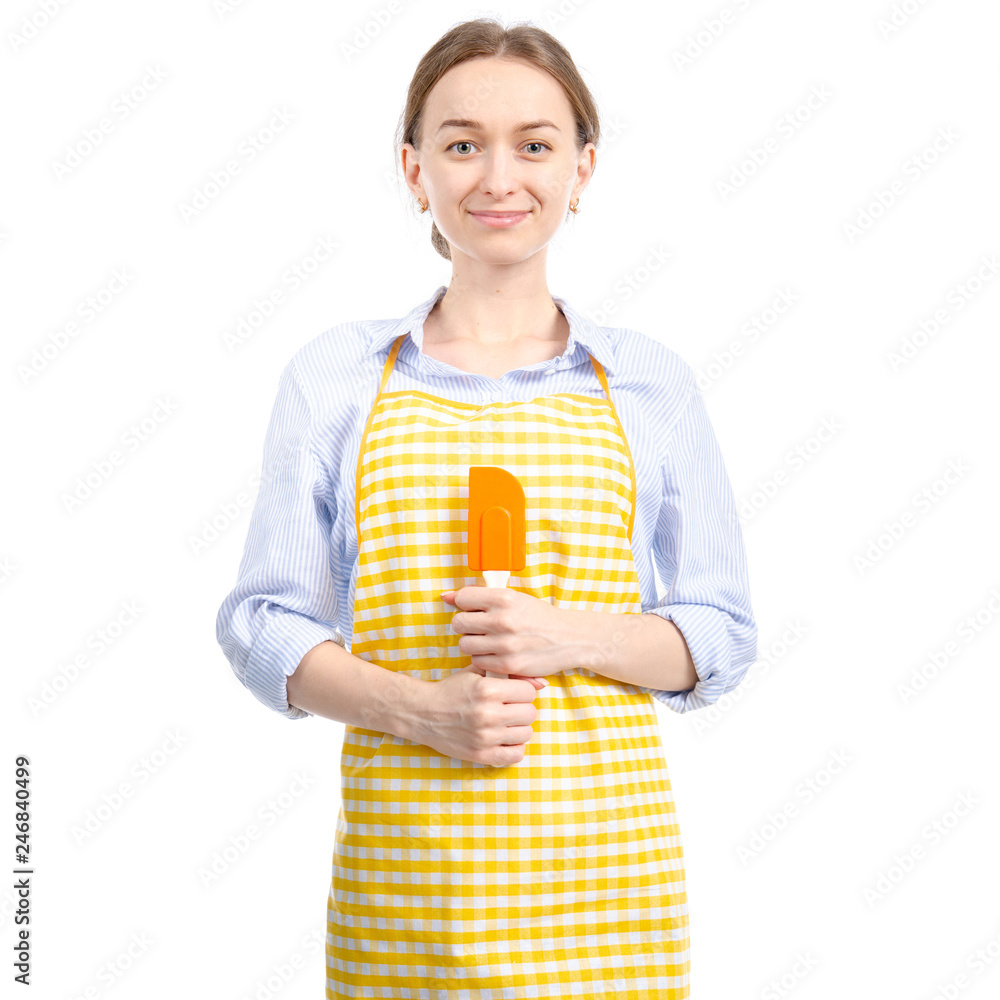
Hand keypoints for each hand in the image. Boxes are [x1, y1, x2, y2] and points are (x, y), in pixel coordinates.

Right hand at [409, 662, 545, 766]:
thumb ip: (510, 674)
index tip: (512, 693)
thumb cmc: (452, 690)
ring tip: (505, 723)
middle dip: (522, 708)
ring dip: (518, 727)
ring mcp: (484, 737)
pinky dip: (513, 747)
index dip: (522, 691)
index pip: (528, 692)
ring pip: (526, 733)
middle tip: (509, 708)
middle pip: (530, 713)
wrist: (422, 713)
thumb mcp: (477, 673)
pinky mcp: (480, 755)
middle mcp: (487, 714)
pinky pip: (515, 755)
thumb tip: (543, 683)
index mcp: (487, 689)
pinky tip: (503, 739)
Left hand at [442, 586, 583, 680]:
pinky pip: (478, 662)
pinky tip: (497, 654)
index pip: (462, 598)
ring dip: (473, 644)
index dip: (466, 605)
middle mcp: (502, 620)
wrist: (569, 638)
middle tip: (480, 628)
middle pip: (458, 623)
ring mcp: (504, 644)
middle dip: (466, 626)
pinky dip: (484, 659)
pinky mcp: (507, 664)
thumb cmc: (538, 617)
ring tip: (488, 641)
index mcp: (503, 598)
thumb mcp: (513, 599)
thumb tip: (445, 596)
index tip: (475, 610)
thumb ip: (479, 597)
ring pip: (465, 645)